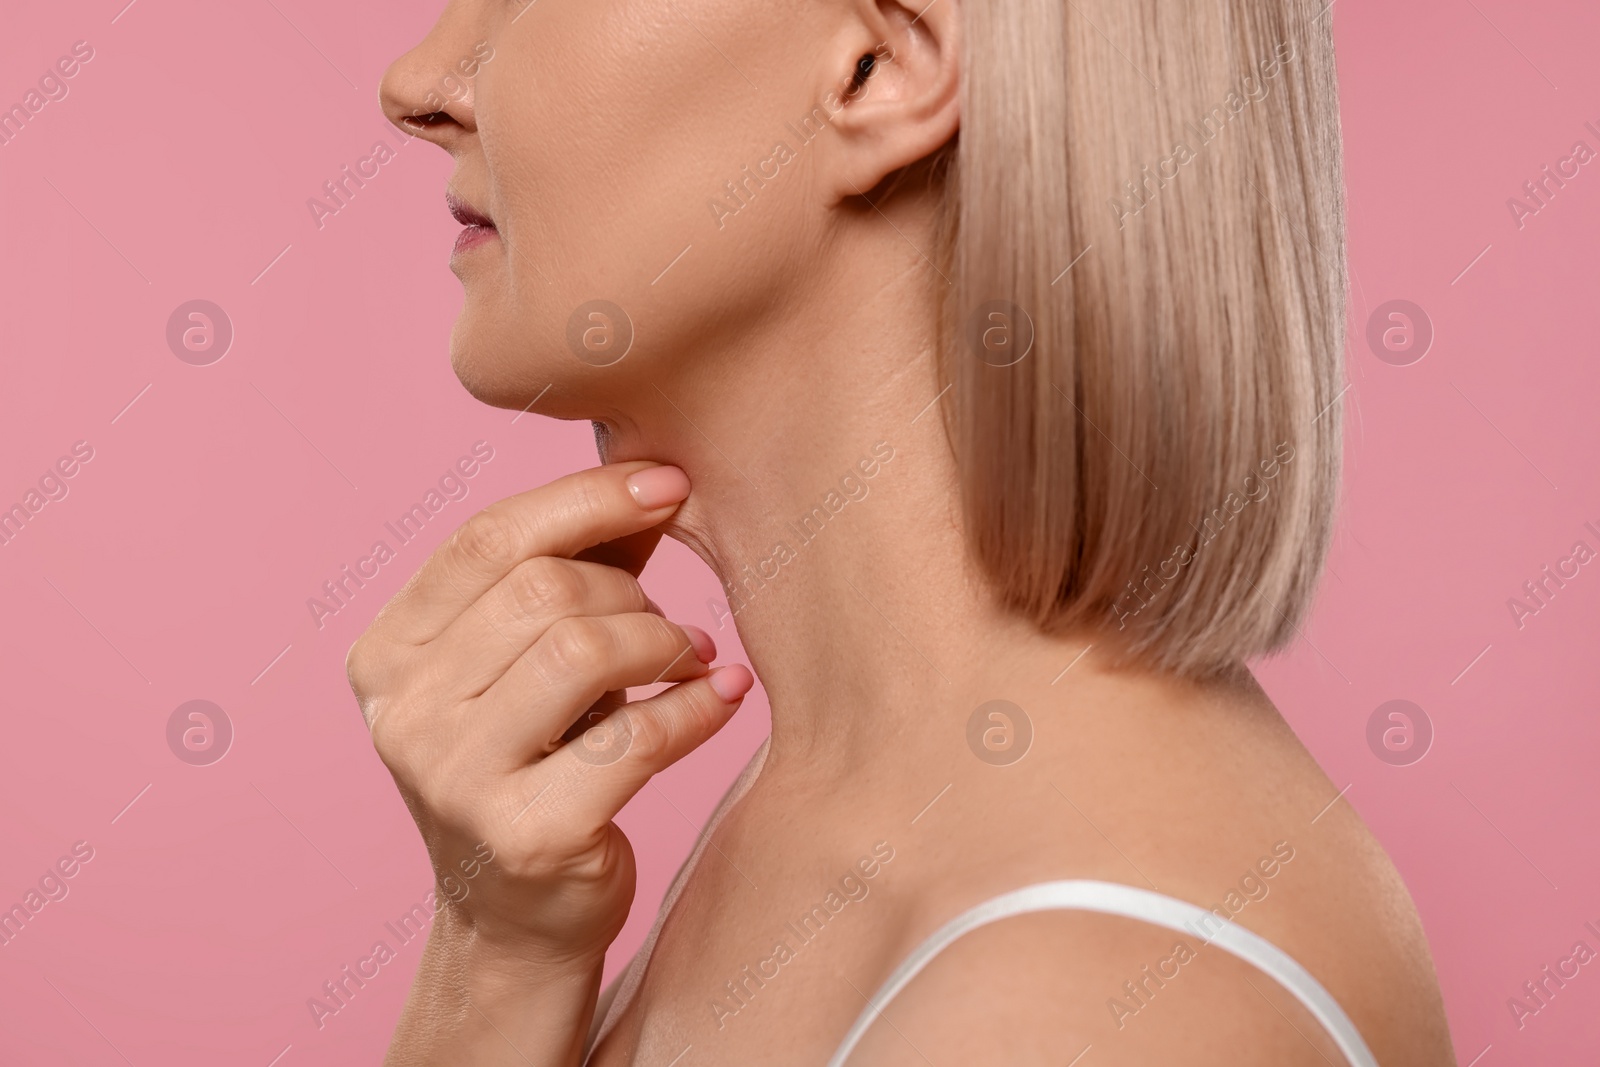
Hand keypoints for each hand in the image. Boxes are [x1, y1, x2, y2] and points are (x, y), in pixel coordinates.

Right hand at [347, 461, 753, 964]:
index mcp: (389, 652)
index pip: (486, 538)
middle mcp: (402, 713)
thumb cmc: (536, 765)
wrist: (515, 921)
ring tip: (691, 656)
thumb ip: (575, 571)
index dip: (587, 498)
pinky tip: (723, 696)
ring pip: (584, 650)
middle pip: (542, 589)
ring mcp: (455, 779)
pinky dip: (697, 706)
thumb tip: (654, 480)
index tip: (669, 484)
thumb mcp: (531, 663)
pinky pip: (638, 737)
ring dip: (663, 642)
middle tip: (670, 625)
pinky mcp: (525, 836)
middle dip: (631, 591)